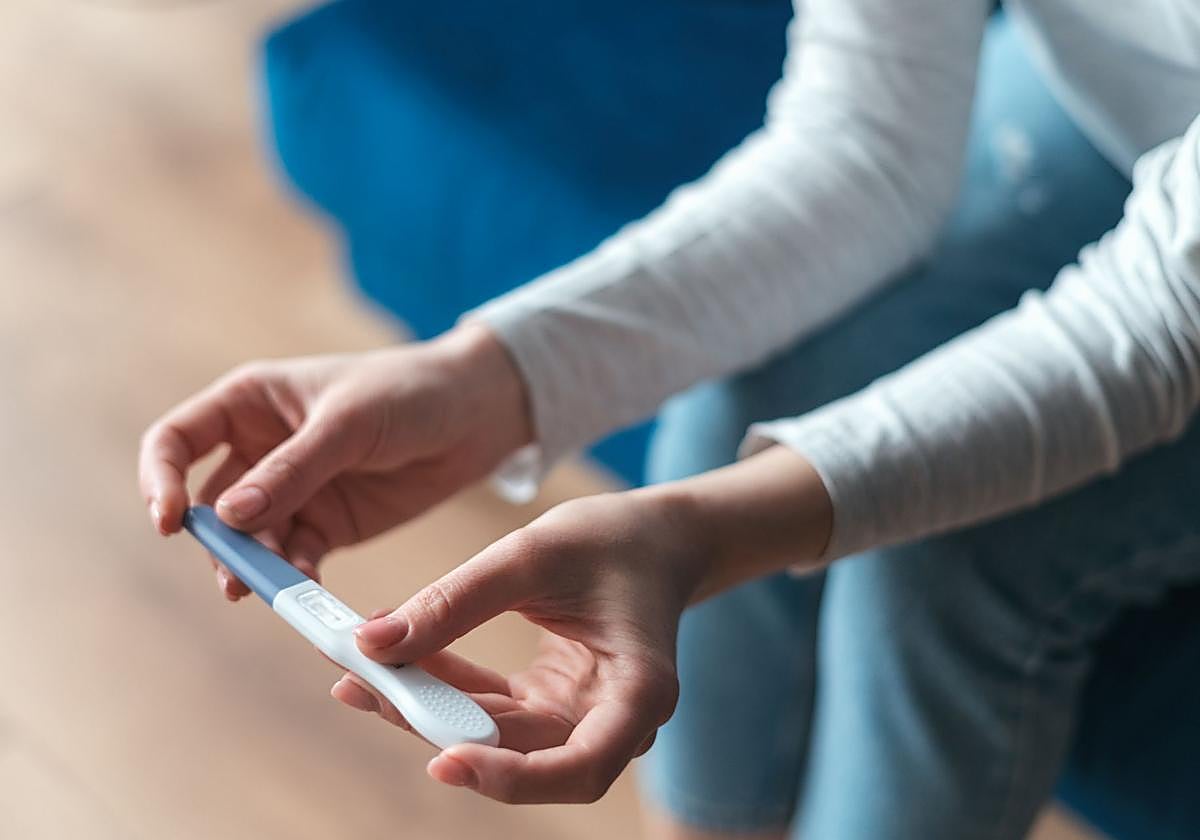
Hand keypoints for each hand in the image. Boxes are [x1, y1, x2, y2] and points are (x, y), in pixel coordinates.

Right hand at [138, 324, 531, 597]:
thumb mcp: (349, 422)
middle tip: (235, 577)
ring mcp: (293, 490)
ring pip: (251, 539)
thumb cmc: (410, 392)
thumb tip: (230, 517)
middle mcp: (261, 447)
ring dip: (254, 566)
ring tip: (269, 590)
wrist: (479, 414)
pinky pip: (295, 556)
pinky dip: (294, 574)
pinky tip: (307, 587)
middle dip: (218, 542)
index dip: (161, 480)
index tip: (171, 521)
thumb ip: (292, 469)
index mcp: (250, 402)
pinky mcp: (328, 524)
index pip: (176, 441)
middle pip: (211, 504)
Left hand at [332, 489, 703, 803]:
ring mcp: (578, 716)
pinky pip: (487, 707)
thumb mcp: (535, 554)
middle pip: (519, 753)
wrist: (653, 536)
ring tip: (358, 673)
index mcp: (639, 692)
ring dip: (424, 706)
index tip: (447, 760)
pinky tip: (393, 659)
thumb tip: (374, 643)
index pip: (580, 768)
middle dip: (435, 725)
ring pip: (492, 734)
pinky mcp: (549, 702)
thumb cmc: (616, 538)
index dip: (514, 778)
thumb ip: (457, 601)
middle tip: (362, 687)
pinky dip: (440, 685)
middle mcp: (612, 720)